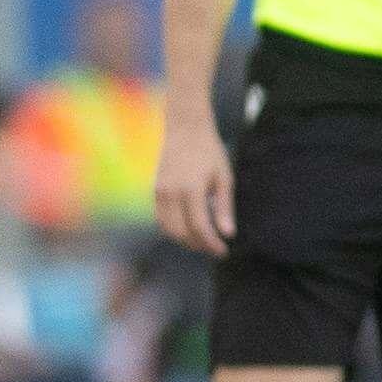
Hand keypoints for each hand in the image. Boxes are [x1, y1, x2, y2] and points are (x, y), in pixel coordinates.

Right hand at [153, 114, 234, 256]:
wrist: (184, 129)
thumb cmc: (209, 152)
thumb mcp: (224, 177)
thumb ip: (224, 207)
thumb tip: (228, 233)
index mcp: (192, 189)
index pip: (200, 227)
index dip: (211, 244)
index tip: (223, 251)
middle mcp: (171, 193)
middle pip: (182, 233)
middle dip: (199, 245)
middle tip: (214, 248)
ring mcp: (159, 192)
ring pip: (168, 229)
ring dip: (185, 240)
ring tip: (202, 241)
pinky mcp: (154, 191)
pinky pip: (161, 219)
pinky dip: (174, 229)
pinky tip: (188, 228)